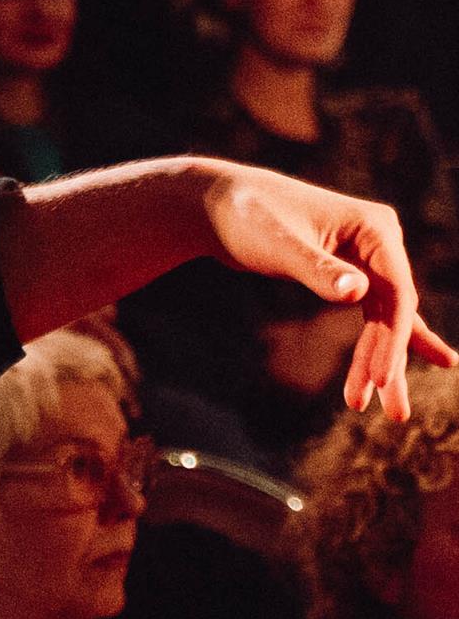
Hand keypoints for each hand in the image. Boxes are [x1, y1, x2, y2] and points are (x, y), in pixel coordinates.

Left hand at [202, 165, 458, 419]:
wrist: (215, 204)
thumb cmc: (246, 217)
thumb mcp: (279, 246)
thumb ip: (317, 269)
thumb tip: (359, 293)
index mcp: (374, 228)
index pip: (397, 294)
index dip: (392, 341)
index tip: (379, 380)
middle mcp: (379, 239)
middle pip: (396, 310)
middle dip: (390, 361)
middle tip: (394, 413)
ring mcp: (366, 255)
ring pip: (386, 317)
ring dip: (385, 360)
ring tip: (390, 409)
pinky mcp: (347, 270)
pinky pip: (374, 312)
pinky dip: (379, 342)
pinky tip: (403, 367)